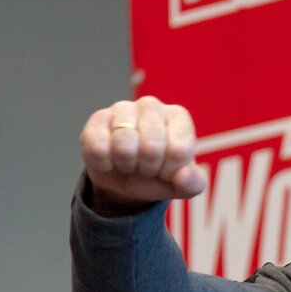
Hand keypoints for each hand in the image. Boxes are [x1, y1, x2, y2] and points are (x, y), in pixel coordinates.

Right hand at [80, 96, 207, 214]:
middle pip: (152, 146)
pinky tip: (110, 161)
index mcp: (179, 117)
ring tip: (130, 163)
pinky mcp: (98, 119)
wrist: (126, 179)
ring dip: (127, 165)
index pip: (179, 150)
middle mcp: (151, 105)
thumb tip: (182, 176)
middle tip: (147, 167)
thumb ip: (192, 182)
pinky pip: (98, 147)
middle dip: (149, 168)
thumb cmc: (160, 174)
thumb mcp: (184, 185)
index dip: (171, 171)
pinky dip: (105, 164)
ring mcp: (123, 108)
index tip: (168, 170)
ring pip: (124, 143)